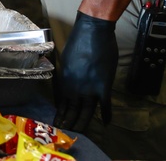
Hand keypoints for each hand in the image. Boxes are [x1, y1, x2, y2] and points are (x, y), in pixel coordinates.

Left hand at [54, 11, 117, 131]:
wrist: (92, 32)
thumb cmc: (78, 42)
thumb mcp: (66, 59)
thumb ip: (68, 74)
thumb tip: (70, 82)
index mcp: (64, 80)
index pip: (61, 102)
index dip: (61, 113)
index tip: (58, 122)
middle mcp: (74, 87)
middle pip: (72, 110)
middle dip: (69, 122)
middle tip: (67, 132)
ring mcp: (89, 88)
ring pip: (86, 112)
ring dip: (83, 123)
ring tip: (80, 132)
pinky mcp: (103, 86)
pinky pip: (105, 105)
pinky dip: (107, 115)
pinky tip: (107, 123)